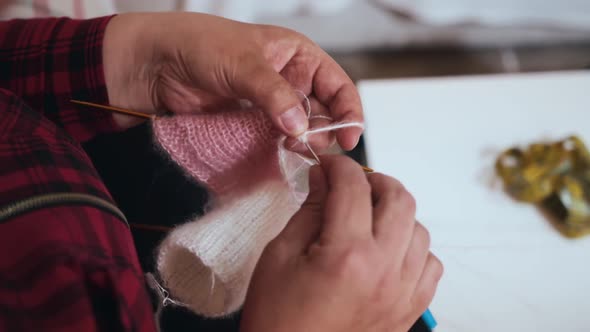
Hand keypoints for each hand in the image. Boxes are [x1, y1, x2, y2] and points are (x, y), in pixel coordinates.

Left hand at [102, 12, 362, 150]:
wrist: (156, 65)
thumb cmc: (199, 45)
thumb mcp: (243, 63)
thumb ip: (275, 94)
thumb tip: (300, 126)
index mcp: (297, 56)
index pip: (337, 84)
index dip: (348, 110)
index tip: (350, 137)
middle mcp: (289, 81)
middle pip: (323, 112)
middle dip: (323, 130)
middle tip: (312, 144)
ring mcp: (271, 106)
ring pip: (300, 131)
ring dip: (302, 144)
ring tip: (293, 151)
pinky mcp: (252, 126)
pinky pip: (275, 143)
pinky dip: (281, 152)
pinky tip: (280, 157)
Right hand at [240, 155, 442, 331]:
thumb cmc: (277, 318)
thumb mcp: (280, 255)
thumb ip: (310, 210)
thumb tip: (325, 178)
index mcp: (347, 255)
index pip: (353, 187)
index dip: (338, 166)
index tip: (327, 166)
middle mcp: (384, 271)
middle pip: (400, 200)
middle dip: (375, 180)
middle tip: (352, 183)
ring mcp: (402, 293)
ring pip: (420, 230)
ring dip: (396, 214)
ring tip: (368, 219)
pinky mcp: (409, 310)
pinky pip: (430, 265)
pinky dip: (413, 249)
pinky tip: (388, 251)